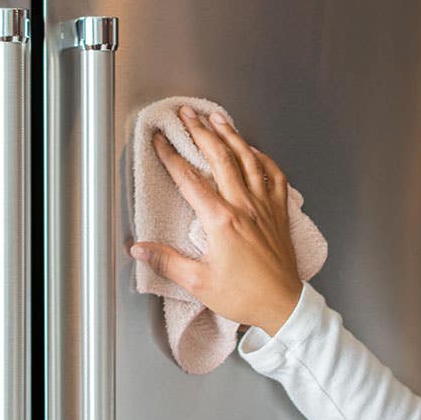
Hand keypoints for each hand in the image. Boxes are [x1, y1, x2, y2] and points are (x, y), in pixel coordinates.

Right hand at [130, 105, 303, 335]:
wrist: (282, 305)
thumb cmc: (243, 296)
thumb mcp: (198, 282)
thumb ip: (167, 261)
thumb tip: (139, 249)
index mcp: (221, 221)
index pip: (189, 179)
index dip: (171, 156)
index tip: (159, 140)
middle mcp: (244, 206)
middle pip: (220, 158)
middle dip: (200, 132)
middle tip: (186, 115)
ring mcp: (264, 206)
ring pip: (248, 160)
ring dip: (231, 136)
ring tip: (217, 118)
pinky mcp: (279, 212)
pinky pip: (274, 176)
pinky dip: (264, 159)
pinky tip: (254, 150)